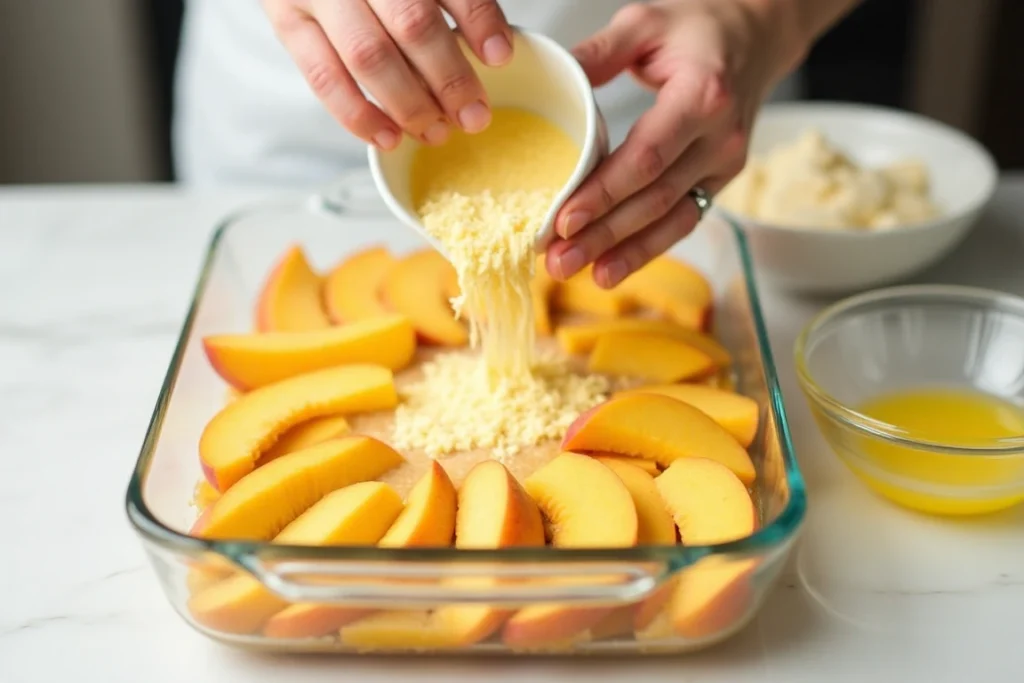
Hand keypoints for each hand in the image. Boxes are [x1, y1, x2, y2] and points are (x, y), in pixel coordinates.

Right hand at [263, 0, 513, 149]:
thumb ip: (453, 1)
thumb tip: (493, 52)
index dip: (478, 20)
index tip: (501, 56)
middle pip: (411, 24)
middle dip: (449, 79)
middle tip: (475, 116)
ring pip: (368, 56)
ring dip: (409, 104)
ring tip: (437, 132)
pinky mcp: (288, 21)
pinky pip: (323, 76)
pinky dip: (359, 114)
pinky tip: (389, 136)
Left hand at [547, 0, 805, 287]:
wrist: (756, 34)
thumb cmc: (697, 28)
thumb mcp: (644, 22)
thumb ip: (599, 52)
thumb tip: (555, 78)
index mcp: (701, 96)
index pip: (646, 157)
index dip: (604, 194)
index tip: (564, 220)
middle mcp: (719, 138)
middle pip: (655, 199)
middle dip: (604, 235)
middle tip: (558, 259)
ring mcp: (724, 164)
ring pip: (671, 220)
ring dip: (624, 253)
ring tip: (579, 274)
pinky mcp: (720, 180)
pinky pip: (682, 220)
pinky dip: (647, 248)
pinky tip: (611, 268)